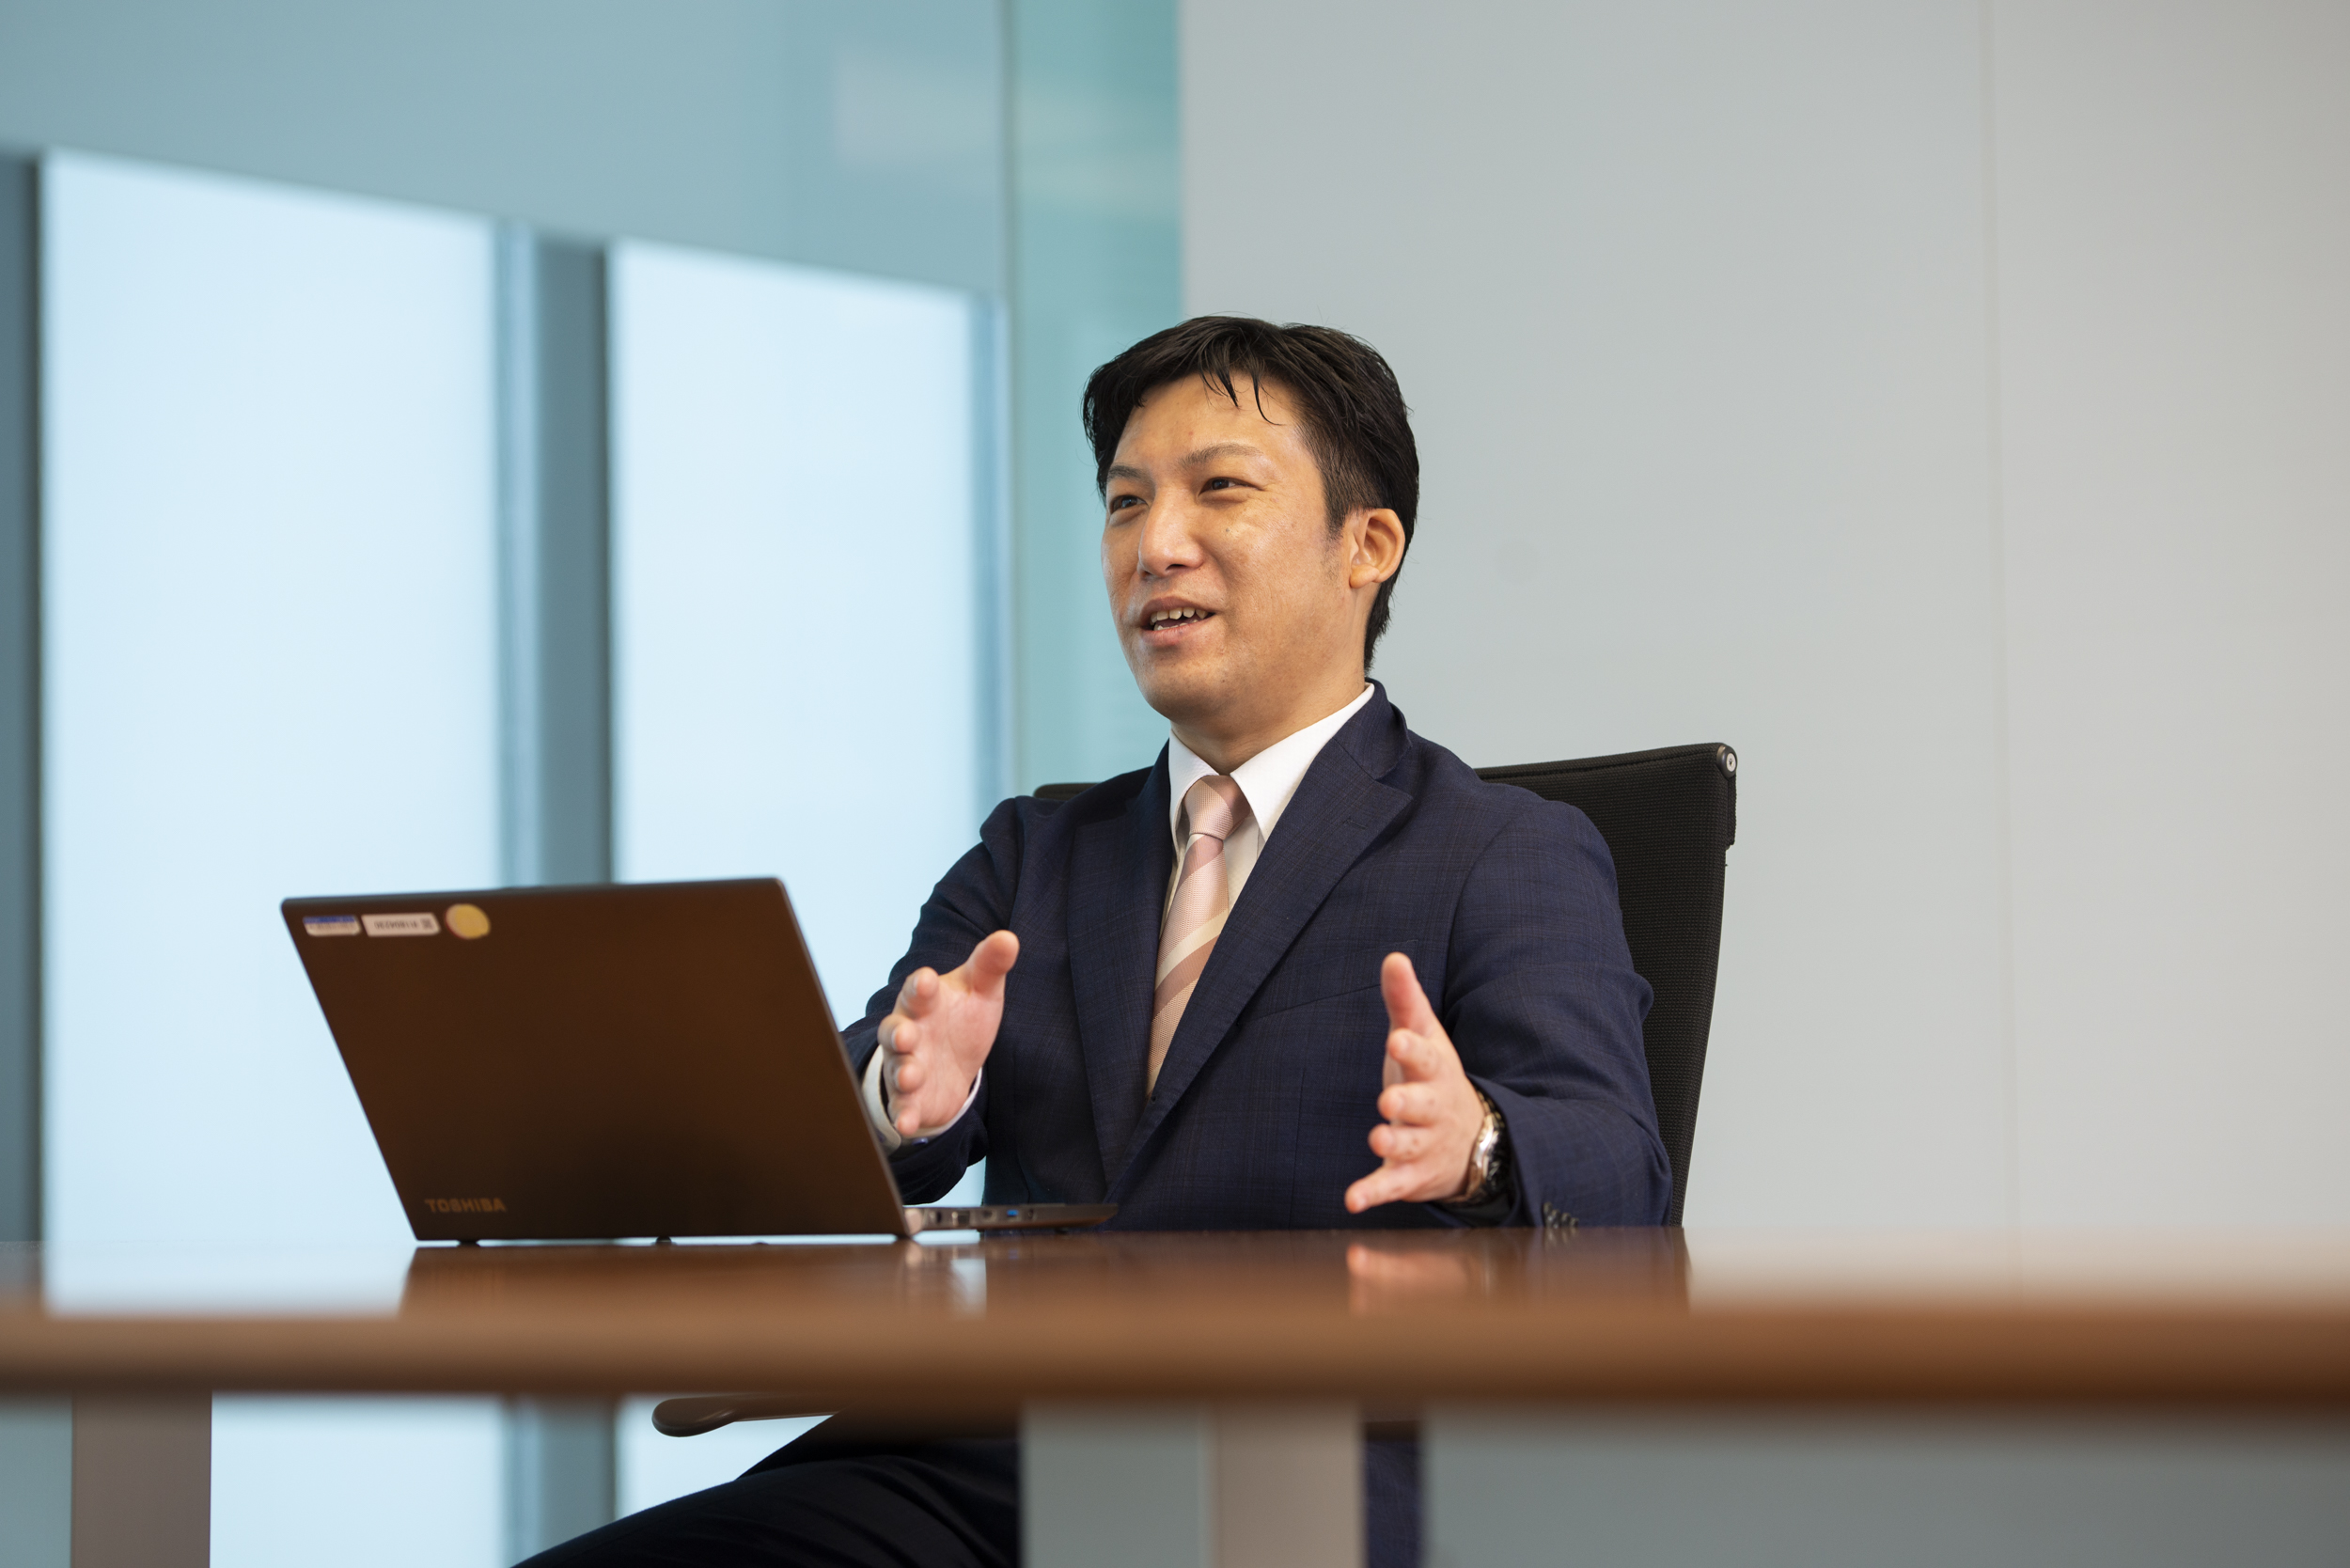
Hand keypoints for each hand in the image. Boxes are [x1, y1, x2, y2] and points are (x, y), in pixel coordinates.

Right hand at [878, 931, 1017, 1136]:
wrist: (953, 1061)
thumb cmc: (962, 1016)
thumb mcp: (980, 990)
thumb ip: (990, 965)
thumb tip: (1009, 938)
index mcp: (923, 1001)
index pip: (917, 990)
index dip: (920, 986)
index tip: (926, 980)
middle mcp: (908, 1032)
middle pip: (895, 1030)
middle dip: (898, 1033)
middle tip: (907, 1035)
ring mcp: (906, 1066)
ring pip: (897, 1069)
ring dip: (902, 1074)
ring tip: (910, 1077)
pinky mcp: (910, 1100)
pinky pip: (902, 1108)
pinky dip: (903, 1115)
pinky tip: (907, 1124)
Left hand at [1343, 952, 1484, 1212]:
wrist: (1471, 1141)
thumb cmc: (1434, 1078)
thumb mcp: (1424, 1037)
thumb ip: (1406, 1001)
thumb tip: (1393, 957)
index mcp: (1434, 1072)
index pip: (1425, 1058)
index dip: (1411, 1050)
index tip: (1396, 1039)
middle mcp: (1433, 1109)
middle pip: (1422, 1106)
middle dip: (1407, 1103)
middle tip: (1388, 1101)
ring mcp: (1424, 1144)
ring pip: (1410, 1146)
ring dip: (1394, 1144)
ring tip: (1377, 1139)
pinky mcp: (1411, 1175)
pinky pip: (1392, 1185)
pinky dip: (1374, 1192)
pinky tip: (1353, 1200)